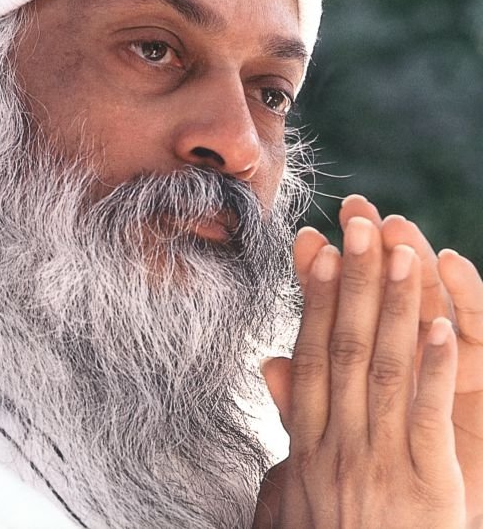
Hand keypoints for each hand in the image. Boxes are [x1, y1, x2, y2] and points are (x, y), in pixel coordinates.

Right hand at [254, 218, 465, 527]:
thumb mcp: (289, 491)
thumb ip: (286, 424)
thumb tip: (271, 365)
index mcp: (306, 441)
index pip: (309, 353)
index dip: (315, 299)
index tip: (318, 250)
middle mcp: (336, 440)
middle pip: (344, 345)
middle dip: (353, 281)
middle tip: (358, 224)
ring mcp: (378, 461)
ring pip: (385, 368)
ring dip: (395, 307)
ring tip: (401, 252)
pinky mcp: (423, 488)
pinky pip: (428, 419)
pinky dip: (436, 370)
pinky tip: (444, 327)